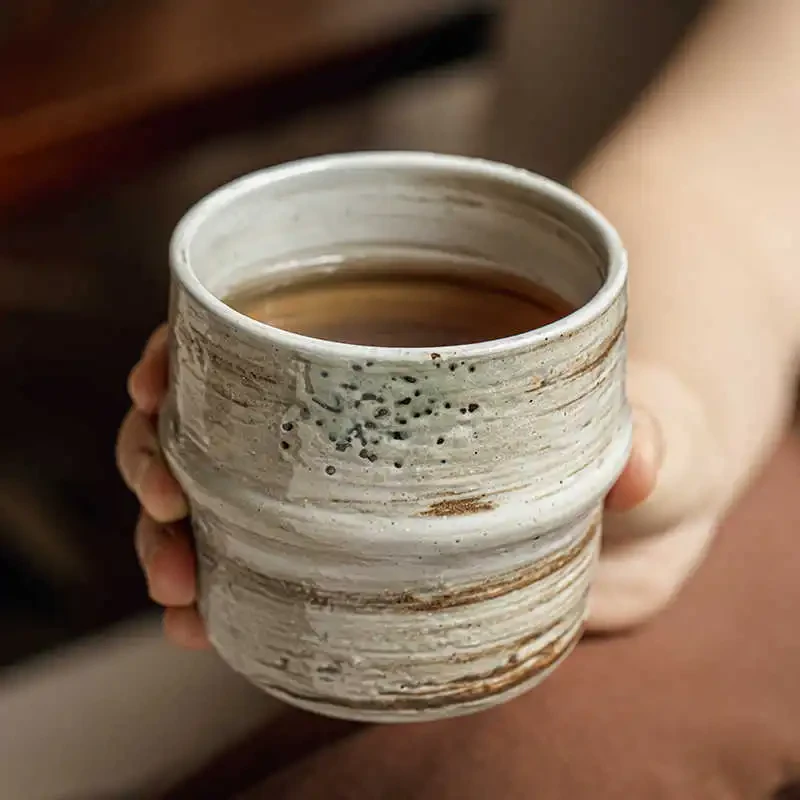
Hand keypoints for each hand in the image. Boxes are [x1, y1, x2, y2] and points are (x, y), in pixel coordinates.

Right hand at [116, 327, 679, 647]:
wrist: (644, 508)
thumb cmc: (635, 429)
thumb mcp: (650, 417)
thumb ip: (649, 434)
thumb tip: (634, 465)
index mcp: (389, 353)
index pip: (261, 331)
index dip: (190, 348)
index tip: (158, 378)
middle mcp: (349, 418)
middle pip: (215, 419)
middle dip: (161, 452)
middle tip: (165, 493)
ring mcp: (342, 492)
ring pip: (218, 500)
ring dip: (171, 535)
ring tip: (175, 581)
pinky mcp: (353, 563)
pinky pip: (259, 572)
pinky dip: (218, 596)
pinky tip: (201, 624)